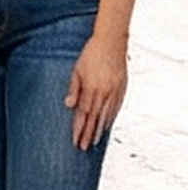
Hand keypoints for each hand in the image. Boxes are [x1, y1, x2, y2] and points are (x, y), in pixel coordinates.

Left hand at [64, 34, 127, 149]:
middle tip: (84, 147)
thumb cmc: (91, 54)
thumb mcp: (77, 70)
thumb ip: (73, 88)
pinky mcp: (121, 88)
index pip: (83, 114)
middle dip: (88, 134)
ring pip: (106, 115)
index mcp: (91, 88)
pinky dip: (110, 118)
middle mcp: (104, 92)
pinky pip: (116, 107)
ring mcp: (114, 91)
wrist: (112, 42)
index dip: (79, 129)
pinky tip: (107, 126)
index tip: (76, 140)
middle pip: (94, 118)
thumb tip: (68, 105)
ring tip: (95, 141)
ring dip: (99, 129)